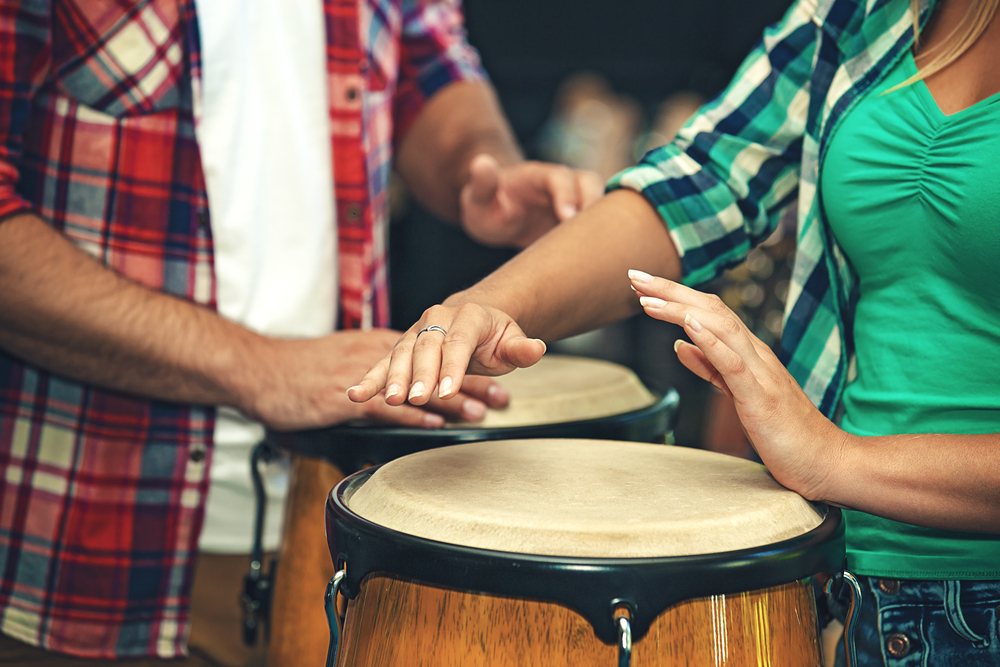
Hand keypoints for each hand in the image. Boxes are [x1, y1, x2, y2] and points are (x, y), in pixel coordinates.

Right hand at [241, 329, 508, 430]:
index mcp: (379, 344)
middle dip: (470, 380)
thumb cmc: (299, 373)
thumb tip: (403, 387)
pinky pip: (385, 404)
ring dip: (450, 397)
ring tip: (481, 410)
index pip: (431, 353)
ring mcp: (360, 372)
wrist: (256, 369)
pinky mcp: (343, 395)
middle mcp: (376, 352)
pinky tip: (434, 421)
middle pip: (432, 364)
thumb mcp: (343, 365)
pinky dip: (412, 412)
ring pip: (414, 382)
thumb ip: (376, 373)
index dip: (465, 366)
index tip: (495, 379)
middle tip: (503, 396)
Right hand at [347, 304, 546, 406]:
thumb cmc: (492, 335)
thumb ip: (521, 348)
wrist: (471, 317)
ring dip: (393, 378)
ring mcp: (416, 332)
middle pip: (426, 348)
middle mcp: (436, 319)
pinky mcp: (400, 347)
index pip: (458, 342)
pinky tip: (356, 394)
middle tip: (419, 397)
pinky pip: (383, 363)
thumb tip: (537, 348)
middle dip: (421, 374)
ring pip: (401, 354)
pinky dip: (369, 379)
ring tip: (389, 398)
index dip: (452, 366)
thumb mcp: (510, 340)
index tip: (447, 389)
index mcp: (467, 315)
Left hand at [460, 154, 603, 247]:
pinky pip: (598, 222)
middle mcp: (561, 184)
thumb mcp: (476, 198)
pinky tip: (598, 258)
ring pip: (600, 201)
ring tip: (598, 248)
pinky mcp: (579, 220)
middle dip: (594, 203)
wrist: (498, 213)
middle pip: (589, 182)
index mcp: (536, 176)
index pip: (558, 177)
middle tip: (591, 234)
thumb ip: (481, 183)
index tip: (567, 216)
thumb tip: (481, 163)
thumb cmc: (486, 206)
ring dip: (603, 221)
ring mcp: (573, 200)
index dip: (566, 194)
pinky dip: (603, 236)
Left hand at [628, 269, 846, 500]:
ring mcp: (761, 373)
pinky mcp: (762, 397)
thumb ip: (711, 367)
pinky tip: (688, 326)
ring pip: (721, 327)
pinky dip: (711, 341)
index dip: (674, 295)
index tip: (641, 285)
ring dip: (681, 309)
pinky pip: (733, 363)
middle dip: (670, 291)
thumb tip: (680, 345)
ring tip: (647, 298)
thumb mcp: (739, 395)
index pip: (708, 311)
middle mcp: (755, 355)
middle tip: (634, 275)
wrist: (826, 462)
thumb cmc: (785, 432)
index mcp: (748, 354)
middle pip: (711, 309)